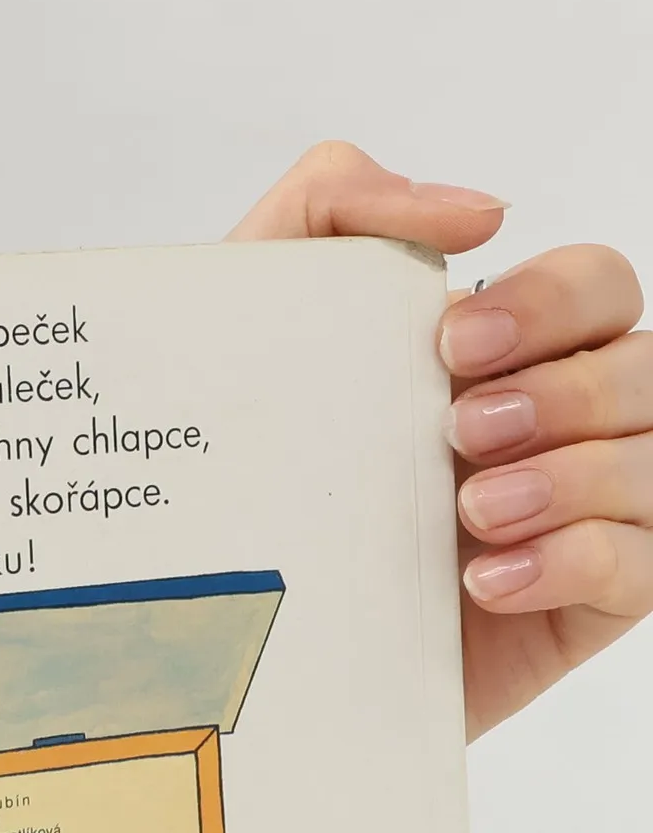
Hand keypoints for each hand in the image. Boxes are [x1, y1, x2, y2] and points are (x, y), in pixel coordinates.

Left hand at [232, 141, 649, 737]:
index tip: (453, 343)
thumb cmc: (250, 467)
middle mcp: (556, 424)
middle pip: (643, 368)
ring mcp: (577, 514)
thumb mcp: (255, 315)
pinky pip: (641, 567)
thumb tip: (474, 208)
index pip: (594, 288)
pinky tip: (485, 581)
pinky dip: (574, 561)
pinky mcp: (576, 605)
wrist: (222, 624)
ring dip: (573, 480)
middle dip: (566, 391)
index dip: (551, 300)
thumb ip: (334, 208)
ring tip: (470, 514)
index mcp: (503, 355)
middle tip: (459, 431)